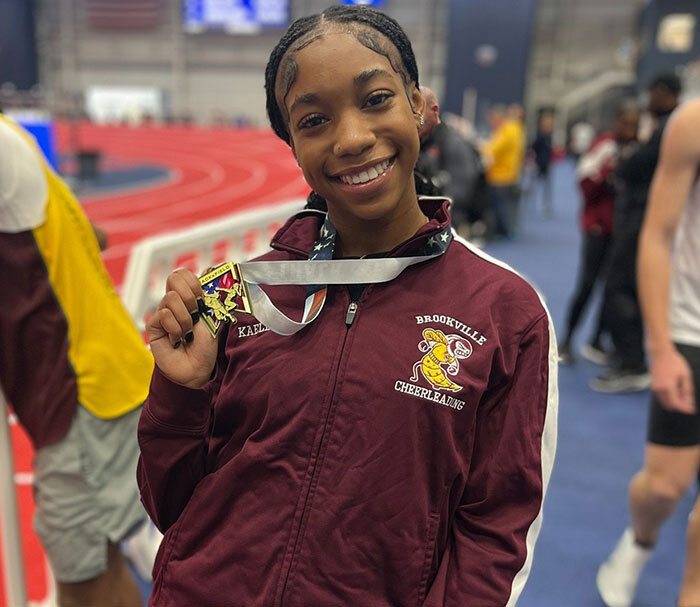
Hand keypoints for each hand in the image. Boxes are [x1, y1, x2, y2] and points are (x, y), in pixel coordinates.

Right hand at [146, 269, 217, 388]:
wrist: (198, 368)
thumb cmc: (206, 346)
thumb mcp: (213, 317)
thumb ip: (210, 297)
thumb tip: (210, 270)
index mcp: (189, 297)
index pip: (183, 274)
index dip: (194, 282)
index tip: (202, 299)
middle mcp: (174, 303)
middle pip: (174, 278)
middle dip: (190, 296)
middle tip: (195, 315)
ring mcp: (163, 313)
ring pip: (170, 298)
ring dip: (185, 318)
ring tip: (187, 333)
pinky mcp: (153, 326)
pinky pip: (164, 315)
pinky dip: (175, 329)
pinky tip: (177, 340)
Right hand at [650, 347, 695, 413]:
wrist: (660, 354)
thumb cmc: (673, 362)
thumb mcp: (685, 375)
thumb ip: (687, 390)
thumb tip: (689, 401)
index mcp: (668, 387)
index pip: (676, 404)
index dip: (685, 409)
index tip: (692, 410)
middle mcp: (659, 390)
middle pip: (670, 406)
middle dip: (680, 406)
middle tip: (690, 403)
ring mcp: (655, 388)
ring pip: (665, 403)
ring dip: (674, 403)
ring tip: (684, 396)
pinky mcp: (653, 386)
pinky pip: (662, 398)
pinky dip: (669, 398)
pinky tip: (677, 392)